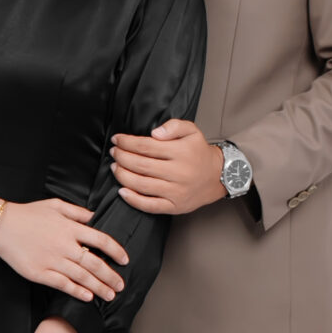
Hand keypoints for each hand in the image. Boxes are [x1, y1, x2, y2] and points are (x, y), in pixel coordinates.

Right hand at [0, 197, 128, 305]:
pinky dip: (77, 291)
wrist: (1, 225)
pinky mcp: (39, 272)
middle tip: (121, 285)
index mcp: (70, 228)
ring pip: (82, 276)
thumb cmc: (28, 214)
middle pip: (95, 263)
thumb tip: (95, 217)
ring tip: (110, 295)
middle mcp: (64, 245)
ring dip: (99, 287)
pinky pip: (62, 284)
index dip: (116, 251)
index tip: (124, 260)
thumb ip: (77, 212)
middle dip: (111, 276)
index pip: (101, 240)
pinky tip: (88, 297)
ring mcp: (52, 260)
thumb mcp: (55, 205)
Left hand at [109, 118, 226, 214]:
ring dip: (122, 175)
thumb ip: (173, 126)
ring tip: (115, 168)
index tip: (117, 140)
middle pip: (140, 165)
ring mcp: (176, 191)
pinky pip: (149, 205)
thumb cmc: (199, 152)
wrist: (217, 176)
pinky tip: (122, 191)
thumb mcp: (192, 131)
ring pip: (141, 184)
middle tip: (114, 152)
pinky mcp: (174, 206)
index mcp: (181, 152)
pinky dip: (133, 199)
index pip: (146, 146)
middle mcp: (178, 172)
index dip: (127, 142)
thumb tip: (154, 133)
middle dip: (122, 157)